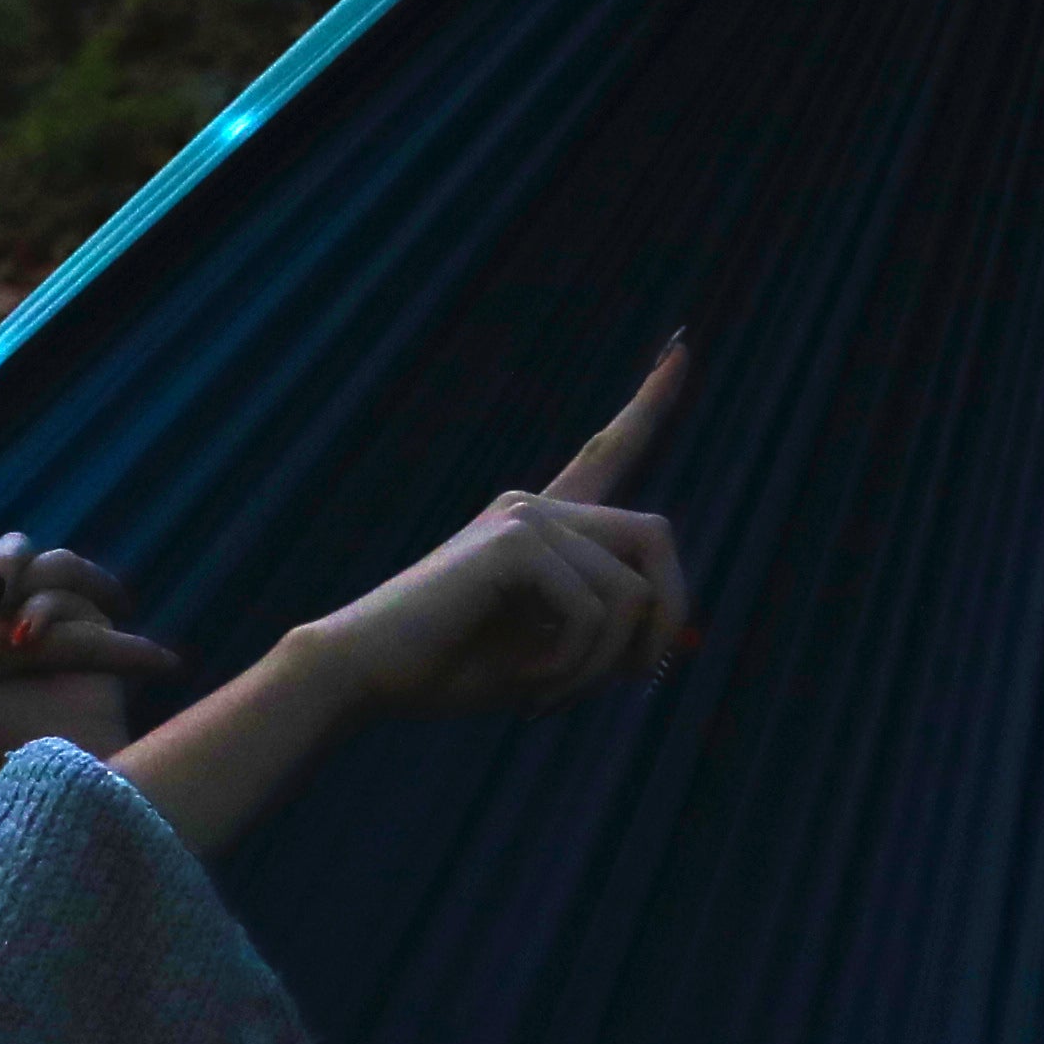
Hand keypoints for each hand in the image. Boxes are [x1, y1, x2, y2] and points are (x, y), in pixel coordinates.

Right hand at [292, 345, 696, 723]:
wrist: (361, 674)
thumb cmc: (444, 672)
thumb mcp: (542, 655)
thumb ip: (603, 635)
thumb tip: (673, 640)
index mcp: (538, 525)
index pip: (607, 451)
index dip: (650, 403)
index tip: (682, 348)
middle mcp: (534, 506)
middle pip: (656, 536)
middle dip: (664, 617)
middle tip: (637, 678)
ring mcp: (524, 516)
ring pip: (632, 592)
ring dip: (602, 664)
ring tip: (550, 695)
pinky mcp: (513, 541)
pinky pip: (594, 611)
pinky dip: (572, 664)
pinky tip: (525, 679)